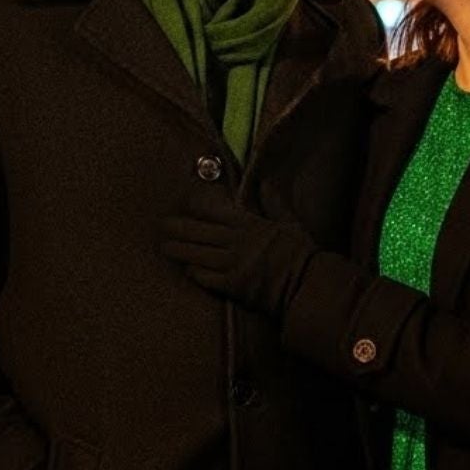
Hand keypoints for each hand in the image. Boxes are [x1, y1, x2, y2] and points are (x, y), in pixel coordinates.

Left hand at [160, 189, 318, 316]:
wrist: (307, 286)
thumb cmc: (301, 254)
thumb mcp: (291, 222)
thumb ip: (275, 202)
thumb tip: (266, 182)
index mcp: (249, 224)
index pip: (214, 210)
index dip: (195, 205)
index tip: (184, 202)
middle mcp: (236, 242)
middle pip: (197, 232)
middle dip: (176, 227)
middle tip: (162, 225)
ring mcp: (232, 265)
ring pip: (196, 254)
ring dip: (178, 250)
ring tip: (165, 247)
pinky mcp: (232, 287)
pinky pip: (204, 278)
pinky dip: (193, 272)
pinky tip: (186, 269)